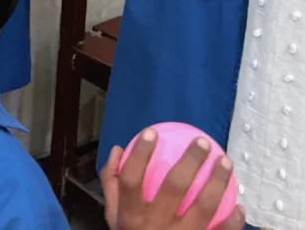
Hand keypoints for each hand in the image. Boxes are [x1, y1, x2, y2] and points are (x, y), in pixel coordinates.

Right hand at [101, 128, 246, 229]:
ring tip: (226, 162)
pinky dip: (233, 220)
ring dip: (218, 182)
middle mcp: (153, 226)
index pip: (130, 179)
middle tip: (202, 143)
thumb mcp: (113, 217)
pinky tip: (241, 206)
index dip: (139, 154)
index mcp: (129, 216)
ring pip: (204, 207)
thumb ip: (112, 185)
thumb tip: (117, 150)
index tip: (151, 132)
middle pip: (174, 187)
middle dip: (190, 161)